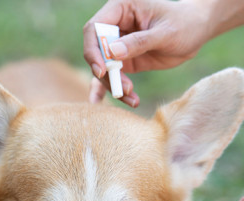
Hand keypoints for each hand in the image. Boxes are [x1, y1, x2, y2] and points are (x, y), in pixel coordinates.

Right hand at [83, 0, 209, 104]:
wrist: (196, 32)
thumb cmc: (185, 23)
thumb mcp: (166, 32)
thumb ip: (139, 41)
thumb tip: (113, 52)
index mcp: (121, 10)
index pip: (94, 29)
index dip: (93, 50)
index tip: (102, 71)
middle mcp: (115, 27)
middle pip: (96, 53)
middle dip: (106, 73)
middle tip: (122, 89)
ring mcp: (118, 47)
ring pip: (104, 69)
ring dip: (113, 86)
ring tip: (130, 96)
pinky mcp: (124, 62)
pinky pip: (113, 78)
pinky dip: (114, 90)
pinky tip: (120, 101)